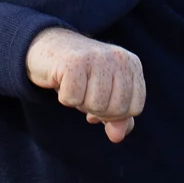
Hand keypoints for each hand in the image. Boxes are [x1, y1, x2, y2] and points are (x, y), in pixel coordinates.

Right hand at [26, 27, 145, 142]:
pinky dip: (64, 97)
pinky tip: (62, 82)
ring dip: (80, 103)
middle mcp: (118, 58)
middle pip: (116, 109)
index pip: (135, 108)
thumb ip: (118, 118)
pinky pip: (73, 99)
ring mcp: (96, 58)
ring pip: (95, 105)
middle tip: (85, 93)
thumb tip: (117, 136)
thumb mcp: (105, 95)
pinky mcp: (72, 62)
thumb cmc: (81, 74)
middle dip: (97, 110)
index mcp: (131, 65)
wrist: (49, 46)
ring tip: (75, 86)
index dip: (115, 114)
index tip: (101, 101)